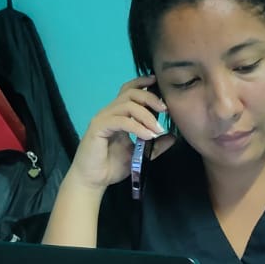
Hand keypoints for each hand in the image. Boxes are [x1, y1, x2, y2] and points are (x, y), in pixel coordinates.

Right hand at [65, 76, 177, 191]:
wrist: (92, 181)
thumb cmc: (111, 167)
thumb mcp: (139, 154)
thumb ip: (155, 145)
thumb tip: (172, 136)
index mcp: (118, 114)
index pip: (129, 91)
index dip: (142, 83)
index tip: (157, 82)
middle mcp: (109, 112)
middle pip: (130, 93)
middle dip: (150, 98)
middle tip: (165, 109)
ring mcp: (103, 119)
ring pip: (127, 105)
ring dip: (146, 115)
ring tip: (157, 129)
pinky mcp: (98, 128)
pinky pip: (121, 121)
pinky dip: (137, 127)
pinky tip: (147, 136)